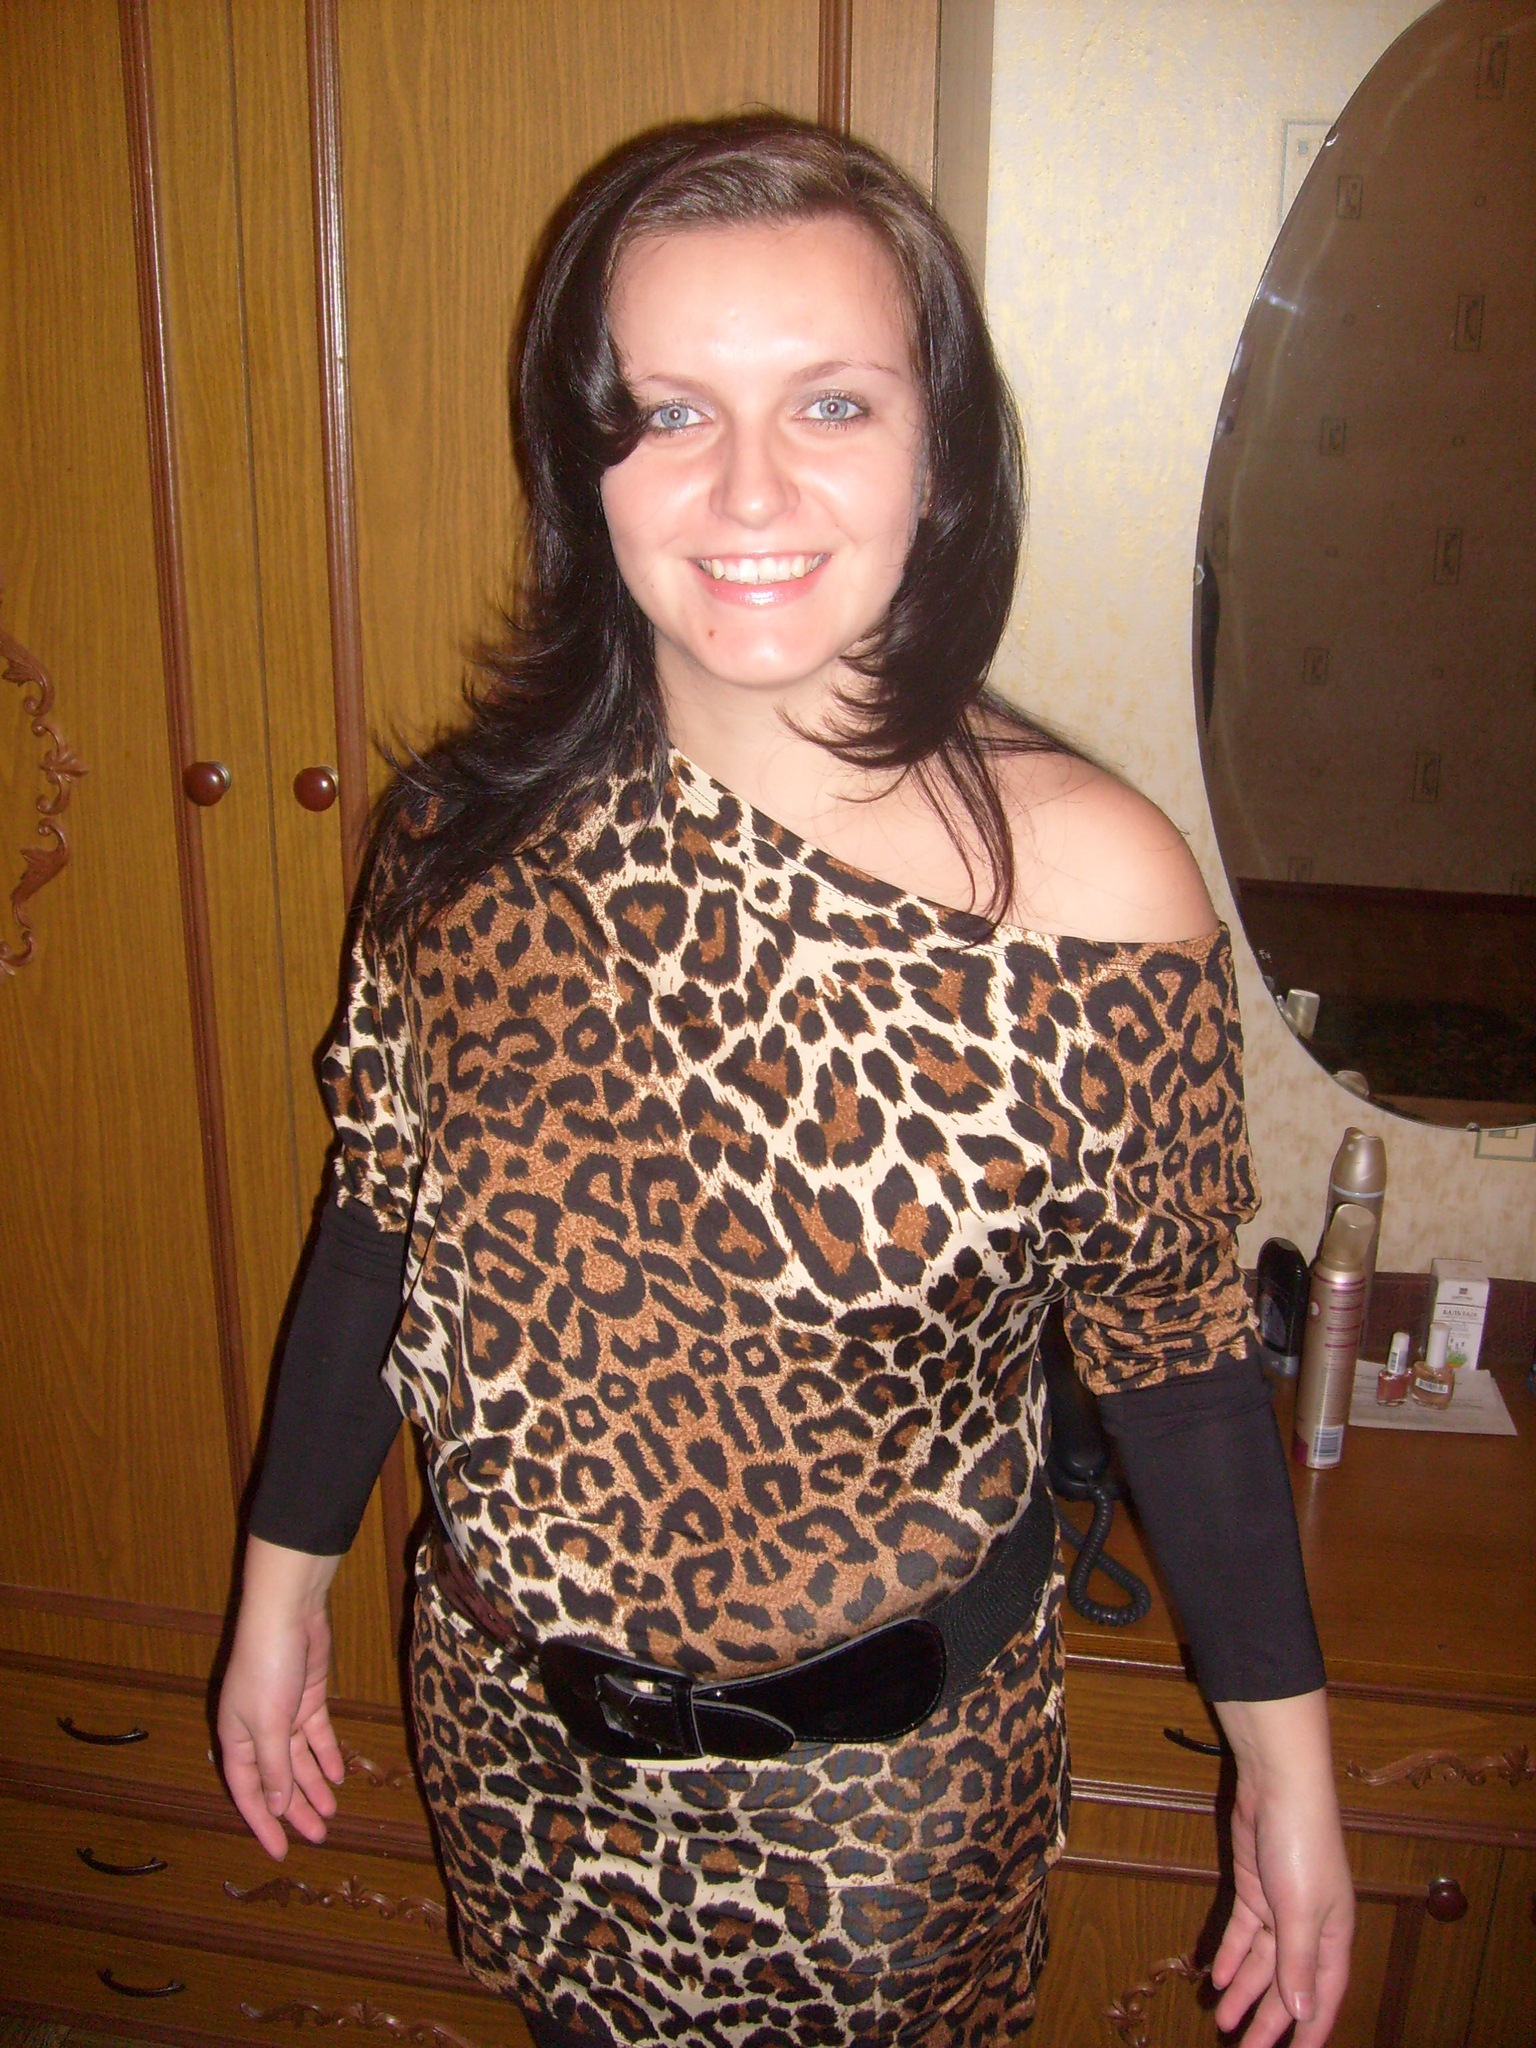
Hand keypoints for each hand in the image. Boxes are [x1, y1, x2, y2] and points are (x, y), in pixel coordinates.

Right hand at [216, 1537, 345, 1858]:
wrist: (289, 1612)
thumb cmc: (268, 1667)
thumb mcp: (269, 1724)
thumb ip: (274, 1767)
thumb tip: (275, 1806)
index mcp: (236, 1738)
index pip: (249, 1791)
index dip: (263, 1822)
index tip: (279, 1853)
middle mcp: (257, 1729)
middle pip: (277, 1779)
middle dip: (296, 1808)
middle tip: (318, 1837)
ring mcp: (284, 1712)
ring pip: (299, 1760)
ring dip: (314, 1785)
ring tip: (331, 1814)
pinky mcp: (309, 1696)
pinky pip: (317, 1734)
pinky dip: (327, 1753)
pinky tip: (340, 1774)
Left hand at [1209, 1691, 1354, 2045]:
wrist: (1280, 1785)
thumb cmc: (1301, 1846)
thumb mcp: (1301, 1911)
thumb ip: (1298, 1963)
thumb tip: (1300, 2014)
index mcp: (1334, 1936)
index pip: (1322, 1996)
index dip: (1310, 2030)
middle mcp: (1310, 1925)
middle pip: (1288, 1984)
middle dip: (1268, 2019)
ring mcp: (1280, 1905)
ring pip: (1262, 1962)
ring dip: (1243, 1990)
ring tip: (1223, 2022)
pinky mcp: (1254, 1886)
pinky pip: (1244, 1931)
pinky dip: (1231, 1954)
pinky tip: (1215, 1976)